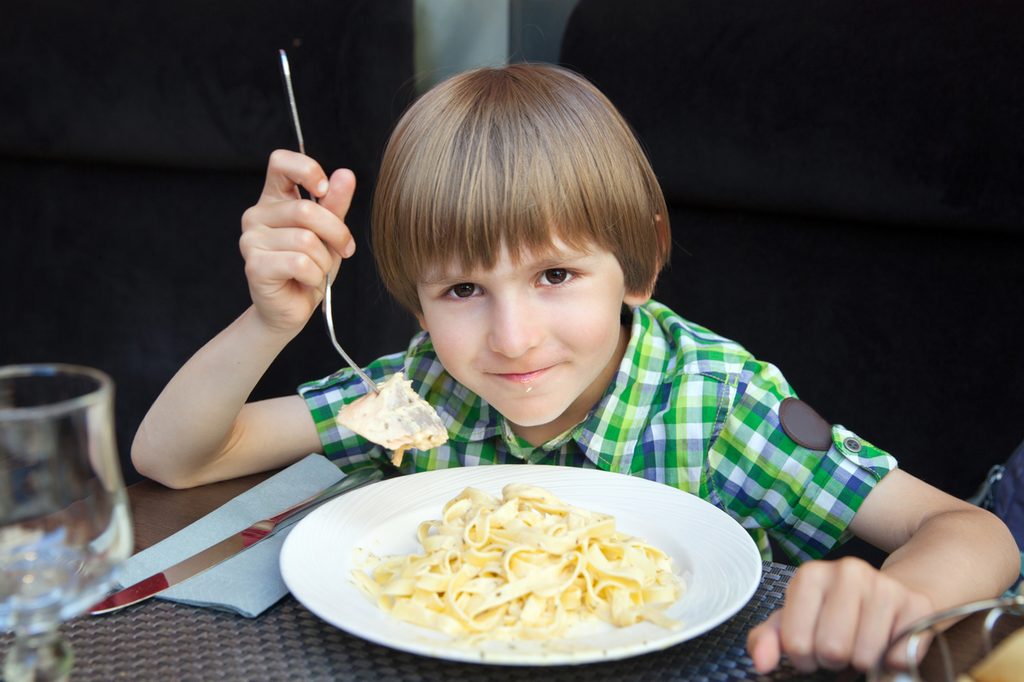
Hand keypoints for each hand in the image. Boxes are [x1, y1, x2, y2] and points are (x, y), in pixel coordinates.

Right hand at [239, 150, 356, 333]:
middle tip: (343, 249)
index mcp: (274, 199)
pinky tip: (307, 280)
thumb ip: (336, 204)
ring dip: (324, 260)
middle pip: (307, 209)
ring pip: (306, 240)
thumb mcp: (330, 232)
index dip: (307, 169)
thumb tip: (345, 174)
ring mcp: (251, 240)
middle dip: (336, 232)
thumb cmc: (310, 267)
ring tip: (318, 270)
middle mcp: (257, 215)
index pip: (281, 162)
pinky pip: (299, 263)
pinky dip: (314, 275)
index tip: (324, 190)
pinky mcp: (254, 265)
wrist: (293, 308)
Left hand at [746, 557, 934, 672]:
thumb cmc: (832, 611)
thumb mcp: (793, 620)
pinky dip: (891, 663)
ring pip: (865, 656)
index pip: (796, 643)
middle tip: (838, 648)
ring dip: (861, 662)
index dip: (803, 658)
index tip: (810, 648)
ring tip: (859, 645)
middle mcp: (848, 571)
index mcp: (811, 575)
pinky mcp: (916, 605)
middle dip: (832, 660)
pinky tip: (885, 643)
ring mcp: (884, 586)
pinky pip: (899, 658)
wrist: (887, 593)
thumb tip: (761, 662)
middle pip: (832, 649)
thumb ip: (767, 639)